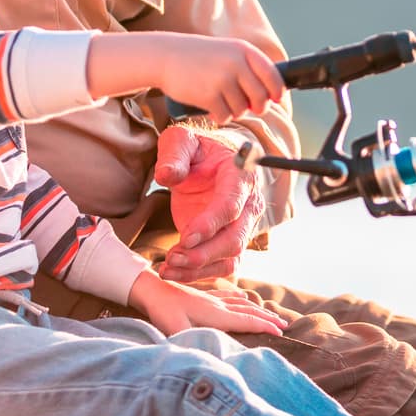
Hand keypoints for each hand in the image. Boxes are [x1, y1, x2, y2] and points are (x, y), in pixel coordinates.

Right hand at [89, 32, 283, 123]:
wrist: (165, 56)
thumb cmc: (199, 57)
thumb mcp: (227, 51)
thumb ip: (249, 68)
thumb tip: (273, 95)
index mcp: (244, 51)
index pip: (273, 75)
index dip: (277, 91)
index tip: (276, 99)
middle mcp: (236, 64)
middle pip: (261, 97)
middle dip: (258, 106)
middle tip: (250, 106)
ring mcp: (222, 80)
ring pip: (242, 109)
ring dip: (234, 109)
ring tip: (220, 99)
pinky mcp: (209, 96)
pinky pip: (225, 116)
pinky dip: (220, 115)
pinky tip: (211, 107)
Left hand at [128, 269, 285, 336]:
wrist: (150, 288)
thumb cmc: (162, 311)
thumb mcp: (175, 329)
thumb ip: (192, 342)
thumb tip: (207, 357)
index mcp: (216, 314)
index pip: (246, 320)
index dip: (265, 326)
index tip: (281, 333)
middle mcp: (218, 304)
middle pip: (249, 310)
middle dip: (268, 318)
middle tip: (286, 324)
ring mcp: (212, 298)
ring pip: (242, 302)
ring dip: (258, 309)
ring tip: (270, 314)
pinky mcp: (204, 295)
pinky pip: (230, 297)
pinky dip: (243, 300)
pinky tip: (243, 299)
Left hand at [155, 127, 265, 281]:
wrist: (212, 160)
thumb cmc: (198, 149)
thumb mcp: (181, 141)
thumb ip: (174, 155)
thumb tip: (166, 175)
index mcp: (241, 175)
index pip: (232, 204)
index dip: (210, 223)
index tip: (185, 238)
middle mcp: (249, 204)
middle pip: (235, 238)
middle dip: (204, 253)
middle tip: (172, 259)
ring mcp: (243, 226)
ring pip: (231, 257)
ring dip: (200, 268)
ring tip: (168, 268)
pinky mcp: (230, 241)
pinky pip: (222, 265)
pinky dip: (199, 274)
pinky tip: (174, 273)